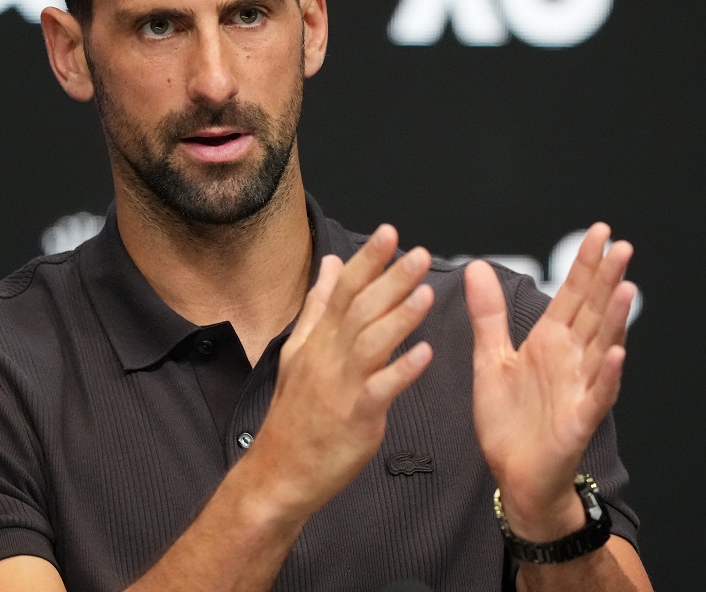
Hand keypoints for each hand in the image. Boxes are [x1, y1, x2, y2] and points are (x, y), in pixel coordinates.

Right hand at [250, 225, 434, 521]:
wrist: (280, 473)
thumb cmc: (295, 415)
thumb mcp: (299, 353)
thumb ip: (319, 307)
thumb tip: (331, 265)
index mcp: (318, 340)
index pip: (343, 289)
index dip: (367, 260)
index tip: (390, 233)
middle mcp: (327, 357)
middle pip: (360, 309)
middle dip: (391, 279)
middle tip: (420, 253)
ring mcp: (340, 387)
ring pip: (370, 343)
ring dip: (400, 317)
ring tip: (426, 293)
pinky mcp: (354, 418)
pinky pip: (380, 390)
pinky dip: (402, 370)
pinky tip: (424, 354)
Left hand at [466, 223, 634, 540]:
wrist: (514, 475)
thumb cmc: (509, 420)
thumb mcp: (490, 359)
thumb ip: (488, 314)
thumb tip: (475, 266)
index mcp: (550, 341)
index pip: (572, 294)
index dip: (585, 264)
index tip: (600, 232)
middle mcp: (571, 359)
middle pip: (592, 312)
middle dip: (606, 279)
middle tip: (621, 245)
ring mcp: (579, 388)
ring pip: (600, 346)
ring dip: (614, 320)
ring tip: (626, 287)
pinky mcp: (579, 420)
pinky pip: (596, 395)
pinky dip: (606, 375)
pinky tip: (615, 354)